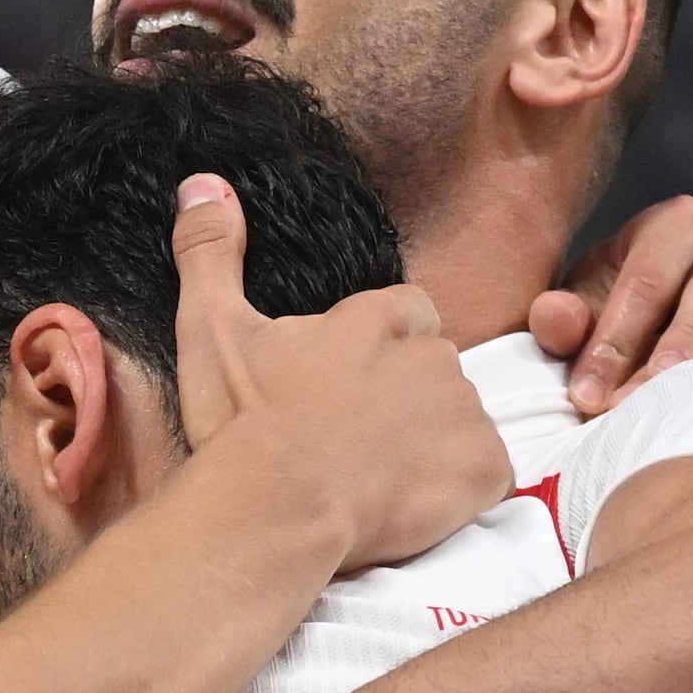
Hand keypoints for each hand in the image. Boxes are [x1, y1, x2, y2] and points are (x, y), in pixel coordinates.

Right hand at [167, 176, 508, 570]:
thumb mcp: (212, 329)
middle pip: (436, 372)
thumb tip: (203, 183)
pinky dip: (462, 491)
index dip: (381, 351)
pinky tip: (414, 507)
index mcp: (378, 317)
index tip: (345, 388)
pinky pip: (489, 474)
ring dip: (432, 447)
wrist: (277, 509)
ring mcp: (465, 412)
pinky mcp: (485, 468)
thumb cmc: (245, 422)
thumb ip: (211, 252)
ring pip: (462, 422)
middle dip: (408, 402)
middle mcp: (434, 355)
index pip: (408, 314)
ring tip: (377, 482)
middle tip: (356, 441)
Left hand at [527, 196, 692, 414]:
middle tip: (656, 397)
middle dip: (686, 339)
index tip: (588, 397)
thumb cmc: (621, 348)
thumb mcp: (582, 338)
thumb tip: (553, 319)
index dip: (615, 335)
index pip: (646, 270)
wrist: (674, 374)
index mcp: (665, 235)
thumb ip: (565, 326)